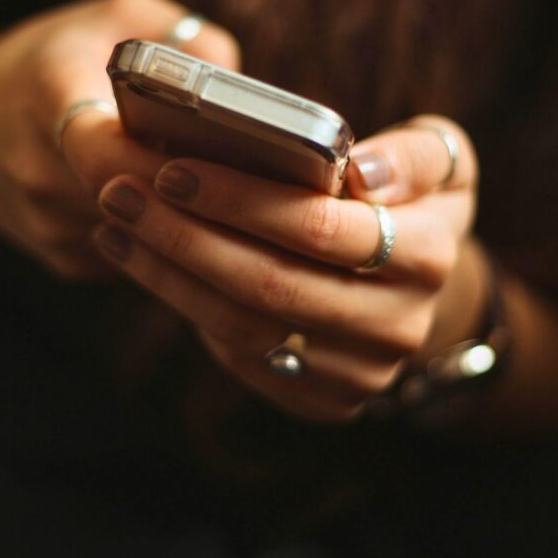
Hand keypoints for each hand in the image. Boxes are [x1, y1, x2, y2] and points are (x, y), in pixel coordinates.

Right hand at [0, 0, 238, 277]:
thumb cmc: (50, 62)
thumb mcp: (112, 17)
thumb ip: (182, 36)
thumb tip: (241, 87)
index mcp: (46, 96)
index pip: (104, 148)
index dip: (164, 159)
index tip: (216, 151)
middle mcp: (39, 170)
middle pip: (138, 200)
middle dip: (198, 191)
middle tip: (257, 177)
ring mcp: (49, 226)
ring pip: (146, 234)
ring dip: (190, 217)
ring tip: (234, 189)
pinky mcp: (64, 261)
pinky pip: (137, 254)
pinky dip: (168, 234)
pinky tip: (184, 205)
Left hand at [92, 115, 480, 420]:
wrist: (417, 288)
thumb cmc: (412, 203)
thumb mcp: (441, 161)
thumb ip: (414, 155)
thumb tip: (360, 173)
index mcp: (429, 256)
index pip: (320, 228)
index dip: (241, 200)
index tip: (173, 169)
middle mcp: (399, 326)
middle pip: (270, 284)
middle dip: (184, 236)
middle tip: (120, 193)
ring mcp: (360, 374)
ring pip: (244, 327)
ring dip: (167, 273)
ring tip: (116, 224)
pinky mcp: (323, 401)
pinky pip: (241, 356)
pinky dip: (183, 305)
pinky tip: (143, 261)